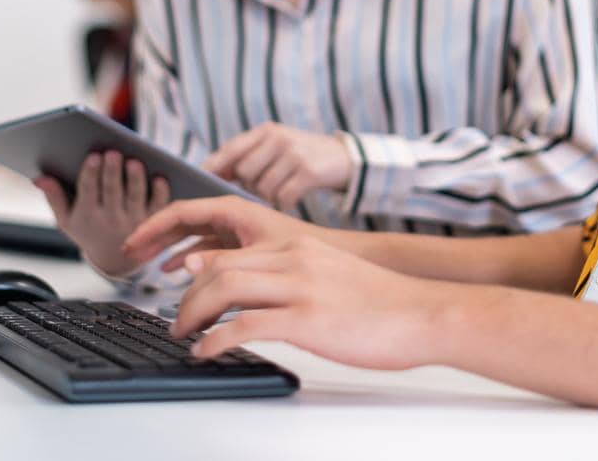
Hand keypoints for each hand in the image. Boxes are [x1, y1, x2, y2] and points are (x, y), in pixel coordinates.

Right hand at [35, 150, 169, 276]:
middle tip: (113, 152)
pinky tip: (159, 176)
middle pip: (112, 191)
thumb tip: (39, 178)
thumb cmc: (89, 232)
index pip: (88, 191)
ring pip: (135, 196)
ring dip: (135, 179)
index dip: (90, 173)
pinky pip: (158, 205)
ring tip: (134, 161)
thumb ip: (54, 197)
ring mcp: (134, 220)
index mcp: (88, 214)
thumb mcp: (66, 219)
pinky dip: (160, 192)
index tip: (92, 156)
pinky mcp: (154, 219)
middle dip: (112, 172)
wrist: (116, 260)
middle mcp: (111, 218)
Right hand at [123, 195, 316, 271]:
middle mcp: (233, 216)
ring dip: (168, 250)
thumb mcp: (261, 255)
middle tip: (128, 254)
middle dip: (154, 237)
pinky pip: (207, 251)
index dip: (152, 227)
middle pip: (182, 222)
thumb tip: (183, 267)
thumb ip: (221, 260)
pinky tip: (175, 274)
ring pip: (193, 238)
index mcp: (234, 208)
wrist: (343, 260)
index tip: (130, 243)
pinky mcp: (245, 248)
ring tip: (145, 265)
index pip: (180, 211)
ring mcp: (238, 232)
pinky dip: (188, 261)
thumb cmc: (308, 251)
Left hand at [170, 235, 452, 369]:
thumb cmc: (382, 302)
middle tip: (174, 320)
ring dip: (191, 315)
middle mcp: (292, 257)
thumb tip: (255, 286)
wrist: (423, 312)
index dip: (194, 268)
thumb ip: (291, 271)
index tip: (179, 287)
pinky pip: (244, 326)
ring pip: (223, 289)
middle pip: (216, 267)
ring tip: (182, 336)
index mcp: (296, 244)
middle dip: (184, 296)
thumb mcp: (329, 273)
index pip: (228, 247)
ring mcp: (299, 286)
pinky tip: (206, 352)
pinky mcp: (306, 319)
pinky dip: (216, 340)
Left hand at [203, 122, 353, 208]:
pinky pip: (284, 197)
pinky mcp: (309, 171)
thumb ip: (250, 155)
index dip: (214, 166)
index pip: (232, 148)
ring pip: (263, 188)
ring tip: (282, 190)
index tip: (200, 182)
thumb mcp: (277, 146)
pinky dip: (287, 202)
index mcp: (266, 131)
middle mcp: (278, 138)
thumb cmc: (302, 156)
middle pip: (245, 172)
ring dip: (270, 196)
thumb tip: (213, 175)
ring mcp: (294, 154)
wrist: (346, 158)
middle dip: (249, 186)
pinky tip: (294, 198)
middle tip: (263, 189)